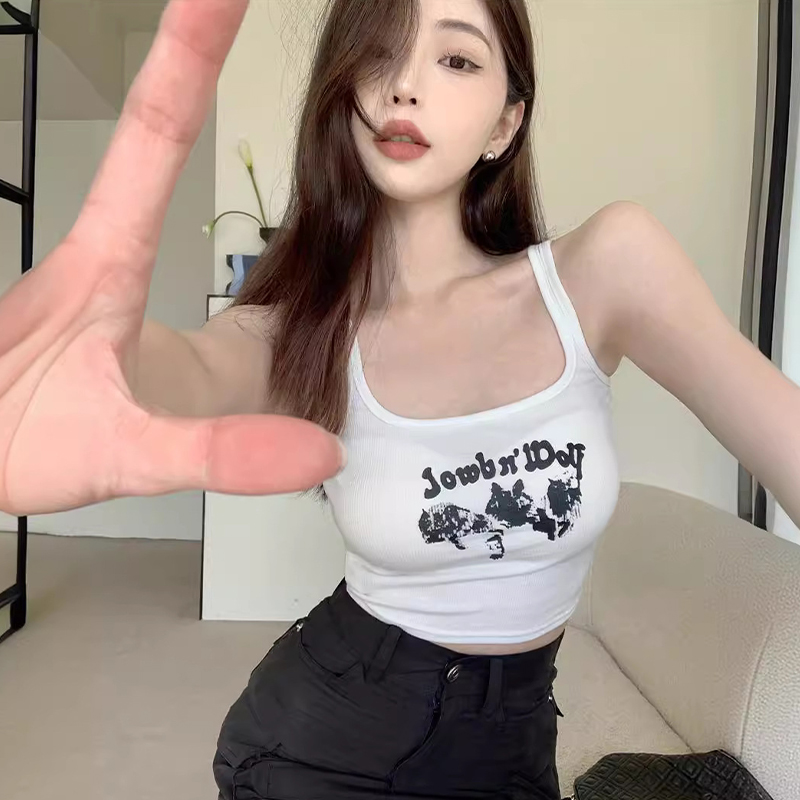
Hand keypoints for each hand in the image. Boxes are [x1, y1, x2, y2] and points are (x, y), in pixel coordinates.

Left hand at [0, 0, 343, 515]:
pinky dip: (166, 154)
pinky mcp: (90, 292)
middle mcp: (95, 244)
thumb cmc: (19, 443)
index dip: (188, 57)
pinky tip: (183, 131)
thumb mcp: (121, 455)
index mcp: (101, 262)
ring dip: (176, 86)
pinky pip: (136, 209)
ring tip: (218, 17)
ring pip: (139, 167)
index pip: (153, 142)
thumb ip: (213, 451)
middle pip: (151, 129)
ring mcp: (90, 263)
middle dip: (191, 49)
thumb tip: (322, 453)